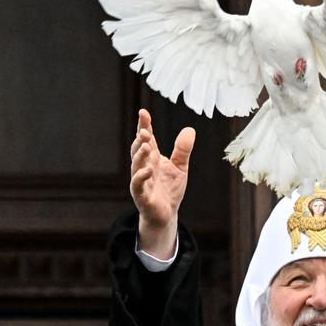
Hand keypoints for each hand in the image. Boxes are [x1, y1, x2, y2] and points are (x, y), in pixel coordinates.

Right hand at [130, 109, 194, 258]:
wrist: (167, 213)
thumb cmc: (170, 188)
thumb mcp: (180, 166)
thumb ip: (183, 149)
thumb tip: (190, 129)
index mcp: (152, 158)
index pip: (147, 139)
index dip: (144, 126)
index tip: (143, 112)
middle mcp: (144, 166)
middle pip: (139, 149)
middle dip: (140, 139)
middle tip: (145, 130)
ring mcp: (141, 181)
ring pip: (136, 165)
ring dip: (140, 155)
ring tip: (147, 145)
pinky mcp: (142, 196)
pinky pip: (138, 185)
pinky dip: (141, 177)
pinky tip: (148, 170)